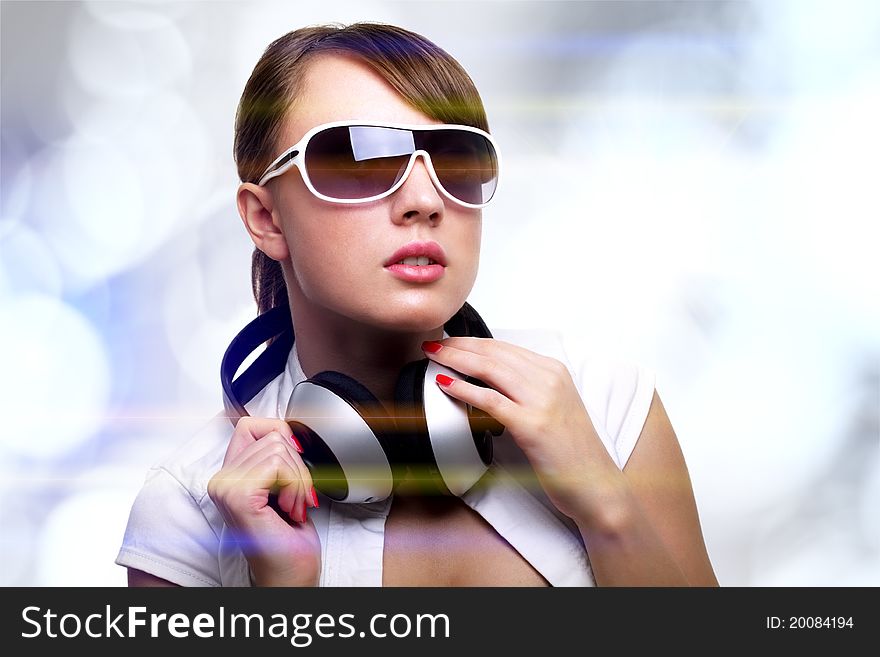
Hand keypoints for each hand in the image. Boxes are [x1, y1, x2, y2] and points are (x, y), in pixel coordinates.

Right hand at [207, 417, 320, 585]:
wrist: (290, 575)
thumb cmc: (289, 538)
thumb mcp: (282, 485)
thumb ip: (274, 456)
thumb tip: (283, 429)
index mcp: (229, 474)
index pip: (252, 425)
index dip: (281, 437)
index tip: (291, 468)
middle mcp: (220, 480)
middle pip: (272, 435)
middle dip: (297, 466)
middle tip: (295, 498)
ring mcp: (225, 488)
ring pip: (278, 447)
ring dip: (298, 479)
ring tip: (292, 506)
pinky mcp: (238, 496)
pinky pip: (278, 464)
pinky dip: (295, 485)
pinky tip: (289, 509)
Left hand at [422, 338, 623, 521]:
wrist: (594, 483)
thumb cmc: (572, 450)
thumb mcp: (554, 406)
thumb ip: (528, 388)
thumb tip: (490, 379)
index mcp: (555, 371)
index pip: (504, 348)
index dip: (473, 342)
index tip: (450, 341)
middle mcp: (549, 379)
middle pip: (494, 354)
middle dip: (459, 345)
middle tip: (433, 344)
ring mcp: (542, 401)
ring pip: (490, 370)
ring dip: (456, 360)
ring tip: (433, 356)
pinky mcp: (532, 424)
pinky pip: (491, 400)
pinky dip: (464, 390)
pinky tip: (446, 384)